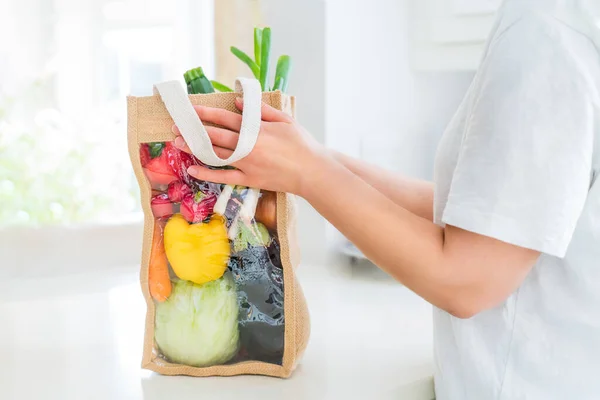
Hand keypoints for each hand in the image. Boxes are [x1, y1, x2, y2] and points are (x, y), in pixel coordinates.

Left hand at [172, 97, 325, 195]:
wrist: (313, 171)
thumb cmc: (302, 144)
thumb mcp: (285, 120)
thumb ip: (261, 111)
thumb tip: (239, 103)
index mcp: (256, 129)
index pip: (225, 118)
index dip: (206, 113)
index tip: (191, 109)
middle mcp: (248, 146)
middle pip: (215, 135)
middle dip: (194, 129)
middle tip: (176, 126)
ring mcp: (247, 164)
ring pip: (215, 154)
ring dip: (195, 148)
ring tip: (179, 143)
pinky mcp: (249, 179)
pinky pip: (224, 177)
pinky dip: (207, 174)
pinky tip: (193, 170)